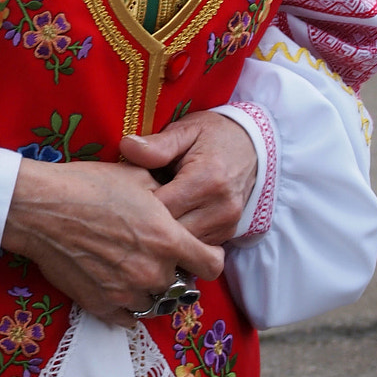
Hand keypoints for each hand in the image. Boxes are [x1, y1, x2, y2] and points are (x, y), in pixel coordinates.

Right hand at [1, 155, 224, 327]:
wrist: (40, 208)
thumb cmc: (87, 186)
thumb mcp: (137, 177)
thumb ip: (166, 195)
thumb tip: (175, 199)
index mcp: (167, 240)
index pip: (212, 266)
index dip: (209, 257)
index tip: (199, 252)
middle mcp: (152, 273)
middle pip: (182, 285)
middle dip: (174, 271)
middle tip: (156, 256)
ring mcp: (126, 293)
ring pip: (156, 303)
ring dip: (152, 290)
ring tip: (136, 272)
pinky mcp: (101, 306)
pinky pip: (129, 318)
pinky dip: (128, 305)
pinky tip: (120, 287)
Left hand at [119, 111, 256, 245]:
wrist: (252, 145)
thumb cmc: (213, 135)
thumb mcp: (186, 130)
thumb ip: (157, 144)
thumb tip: (126, 148)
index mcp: (208, 179)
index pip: (162, 206)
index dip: (138, 204)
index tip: (124, 195)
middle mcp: (221, 206)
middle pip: (172, 232)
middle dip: (148, 223)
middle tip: (130, 209)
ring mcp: (228, 223)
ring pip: (183, 245)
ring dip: (164, 234)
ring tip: (148, 216)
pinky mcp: (229, 233)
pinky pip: (196, 246)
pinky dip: (180, 238)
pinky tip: (167, 223)